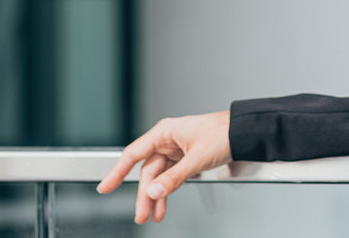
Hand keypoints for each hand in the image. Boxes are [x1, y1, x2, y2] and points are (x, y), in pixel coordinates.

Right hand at [97, 110, 232, 223]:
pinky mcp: (184, 158)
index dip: (117, 172)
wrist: (244, 132)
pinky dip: (168, 191)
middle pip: (148, 171)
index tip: (105, 188)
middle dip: (145, 194)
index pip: (133, 154)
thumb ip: (175, 177)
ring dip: (156, 196)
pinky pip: (170, 177)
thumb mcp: (197, 158)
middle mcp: (167, 139)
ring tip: (152, 216)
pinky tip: (163, 206)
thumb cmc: (223, 134)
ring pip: (158, 177)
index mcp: (165, 132)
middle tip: (141, 215)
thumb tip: (154, 191)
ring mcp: (175, 149)